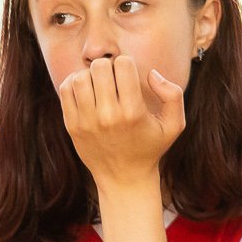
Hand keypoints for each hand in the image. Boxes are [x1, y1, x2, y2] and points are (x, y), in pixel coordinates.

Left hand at [57, 55, 184, 190]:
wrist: (123, 178)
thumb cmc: (151, 147)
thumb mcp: (175, 124)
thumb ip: (173, 94)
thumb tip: (152, 74)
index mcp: (133, 112)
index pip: (123, 65)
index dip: (127, 63)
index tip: (129, 75)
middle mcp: (108, 116)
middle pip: (99, 67)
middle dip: (108, 65)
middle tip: (113, 76)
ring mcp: (86, 122)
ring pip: (80, 78)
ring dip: (90, 74)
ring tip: (99, 82)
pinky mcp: (72, 126)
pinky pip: (66, 90)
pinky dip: (74, 82)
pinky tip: (86, 89)